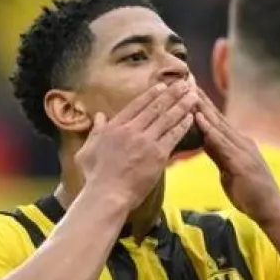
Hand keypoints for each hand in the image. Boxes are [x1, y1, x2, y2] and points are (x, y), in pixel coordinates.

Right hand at [74, 80, 200, 210]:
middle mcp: (132, 130)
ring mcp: (146, 142)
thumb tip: (99, 116)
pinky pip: (173, 136)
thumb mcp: (87, 150)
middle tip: (184, 84)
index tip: (162, 86)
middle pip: (156, 107)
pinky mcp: (158, 155)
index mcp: (115, 127)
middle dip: (172, 94)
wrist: (107, 195)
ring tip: (193, 96)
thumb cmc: (95, 177)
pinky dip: (183, 125)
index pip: (136, 105)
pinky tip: (191, 118)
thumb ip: (96, 131)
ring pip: (167, 118)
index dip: (151, 94)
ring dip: (182, 105)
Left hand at [193, 90, 279, 224]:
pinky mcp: (240, 162)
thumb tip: (206, 142)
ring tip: (188, 92)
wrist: (270, 209)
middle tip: (186, 81)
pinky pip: (220, 143)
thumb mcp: (229, 170)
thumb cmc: (251, 194)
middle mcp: (242, 142)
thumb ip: (218, 154)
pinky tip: (198, 118)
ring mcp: (242, 150)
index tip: (189, 91)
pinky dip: (208, 129)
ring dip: (202, 108)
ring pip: (218, 125)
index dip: (203, 106)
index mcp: (239, 144)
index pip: (217, 122)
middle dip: (201, 100)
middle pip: (217, 118)